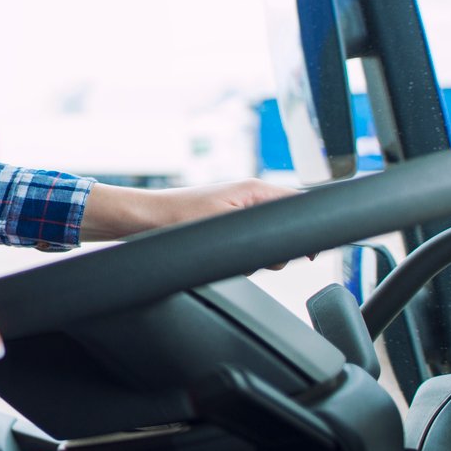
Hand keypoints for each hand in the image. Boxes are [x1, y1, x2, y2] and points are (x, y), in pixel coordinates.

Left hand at [81, 178, 297, 239]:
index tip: (308, 251)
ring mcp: (237, 213)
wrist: (143, 221)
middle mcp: (248, 198)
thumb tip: (292, 238)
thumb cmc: (177, 218)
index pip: (299, 203)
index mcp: (254, 190)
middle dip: (275, 250)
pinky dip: (242, 258)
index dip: (308, 228)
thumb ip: (264, 226)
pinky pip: (249, 247)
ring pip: (267, 242)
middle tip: (254, 257)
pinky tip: (226, 260)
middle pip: (286, 228)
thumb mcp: (227, 223)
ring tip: (232, 255)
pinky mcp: (226, 226)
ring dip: (255, 257)